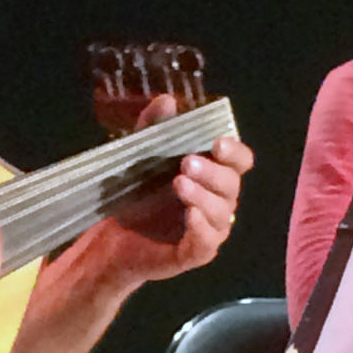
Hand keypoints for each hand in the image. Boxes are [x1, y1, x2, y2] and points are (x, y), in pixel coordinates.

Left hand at [107, 93, 253, 283]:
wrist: (113, 235)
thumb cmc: (138, 193)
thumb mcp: (140, 154)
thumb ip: (153, 127)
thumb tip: (168, 100)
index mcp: (213, 175)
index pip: (239, 162)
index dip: (235, 152)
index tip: (217, 142)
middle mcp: (218, 201)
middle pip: (231, 185)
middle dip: (212, 172)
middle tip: (186, 162)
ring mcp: (209, 229)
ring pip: (221, 213)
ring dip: (203, 196)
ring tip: (179, 183)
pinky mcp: (195, 253)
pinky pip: (208, 242)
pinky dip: (201, 227)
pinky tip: (189, 214)